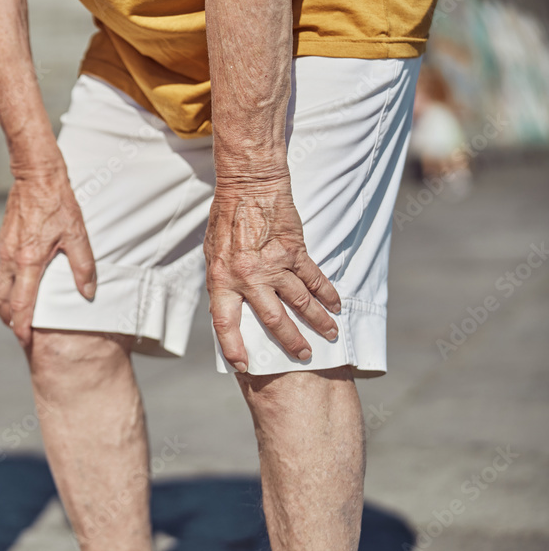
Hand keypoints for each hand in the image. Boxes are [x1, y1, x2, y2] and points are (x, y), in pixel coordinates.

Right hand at [0, 164, 95, 346]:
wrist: (36, 175)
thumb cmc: (58, 202)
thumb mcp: (77, 234)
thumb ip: (83, 265)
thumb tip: (88, 292)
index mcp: (29, 260)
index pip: (21, 303)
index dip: (22, 326)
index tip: (24, 340)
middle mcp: (11, 258)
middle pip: (1, 300)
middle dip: (8, 320)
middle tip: (20, 332)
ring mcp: (4, 249)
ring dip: (5, 304)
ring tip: (17, 316)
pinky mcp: (4, 241)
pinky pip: (0, 271)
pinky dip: (6, 286)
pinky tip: (19, 286)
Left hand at [205, 176, 340, 372]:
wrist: (248, 185)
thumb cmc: (225, 218)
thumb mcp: (212, 254)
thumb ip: (222, 283)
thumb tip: (229, 308)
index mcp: (222, 279)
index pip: (225, 323)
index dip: (233, 347)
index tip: (243, 365)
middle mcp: (249, 277)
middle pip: (274, 319)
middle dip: (291, 341)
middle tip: (304, 356)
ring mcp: (275, 265)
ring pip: (301, 302)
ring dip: (318, 321)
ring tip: (329, 336)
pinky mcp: (295, 251)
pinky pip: (315, 278)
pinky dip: (328, 294)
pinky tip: (336, 306)